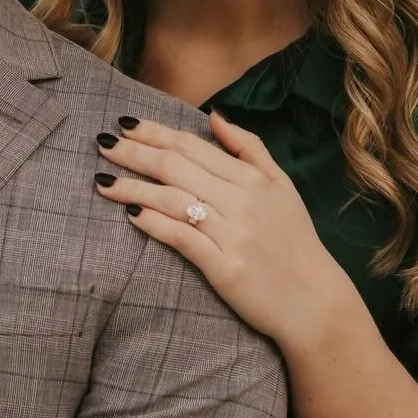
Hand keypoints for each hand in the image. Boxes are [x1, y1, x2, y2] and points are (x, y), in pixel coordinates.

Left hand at [94, 112, 343, 349]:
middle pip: (176, 167)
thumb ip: (249, 147)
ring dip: (133, 188)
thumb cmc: (294, 241)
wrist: (314, 300)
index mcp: (252, 178)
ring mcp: (232, 234)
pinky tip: (130, 215)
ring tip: (102, 181)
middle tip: (102, 145)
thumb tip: (214, 116)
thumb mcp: (282, 186)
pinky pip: (182, 238)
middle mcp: (241, 201)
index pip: (192, 146)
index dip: (155, 133)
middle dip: (134, 153)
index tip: (125, 125)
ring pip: (173, 200)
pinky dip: (155, 224)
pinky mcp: (225, 267)